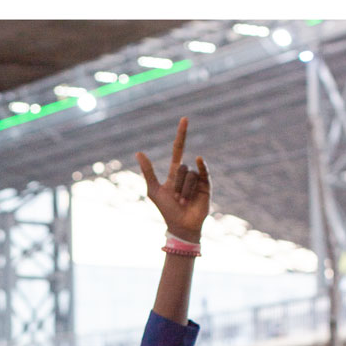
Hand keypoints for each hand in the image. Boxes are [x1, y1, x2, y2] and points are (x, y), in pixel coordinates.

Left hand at [136, 118, 210, 242]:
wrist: (181, 227)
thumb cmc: (166, 211)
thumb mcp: (154, 191)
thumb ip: (148, 172)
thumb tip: (138, 152)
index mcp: (174, 173)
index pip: (178, 149)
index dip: (181, 135)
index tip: (184, 119)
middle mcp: (187, 174)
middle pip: (182, 167)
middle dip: (177, 184)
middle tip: (176, 199)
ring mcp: (197, 180)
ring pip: (190, 175)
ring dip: (185, 190)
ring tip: (183, 202)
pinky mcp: (207, 186)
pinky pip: (203, 173)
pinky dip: (201, 166)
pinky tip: (199, 160)